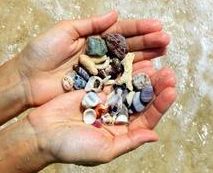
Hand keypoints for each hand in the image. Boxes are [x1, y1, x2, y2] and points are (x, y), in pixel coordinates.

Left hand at [16, 10, 169, 106]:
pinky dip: (134, 76)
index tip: (158, 26)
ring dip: (146, 58)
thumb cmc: (42, 53)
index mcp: (94, 38)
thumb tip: (115, 13)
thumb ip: (91, 24)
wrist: (27, 80)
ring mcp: (101, 70)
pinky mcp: (98, 86)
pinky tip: (148, 71)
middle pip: (129, 46)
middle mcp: (101, 53)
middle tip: (166, 41)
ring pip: (127, 62)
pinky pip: (119, 80)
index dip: (139, 28)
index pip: (121, 31)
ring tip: (163, 53)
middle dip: (148, 42)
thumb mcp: (64, 31)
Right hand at [27, 63, 175, 165]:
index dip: (160, 105)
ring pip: (130, 87)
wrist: (42, 134)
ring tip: (157, 65)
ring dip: (143, 77)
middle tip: (168, 74)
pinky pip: (114, 79)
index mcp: (123, 132)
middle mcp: (119, 116)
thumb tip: (154, 137)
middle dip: (156, 87)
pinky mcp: (96, 90)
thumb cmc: (71, 147)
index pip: (147, 118)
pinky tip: (135, 61)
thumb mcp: (103, 151)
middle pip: (142, 100)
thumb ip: (129, 142)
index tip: (171, 91)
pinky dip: (124, 71)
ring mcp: (108, 102)